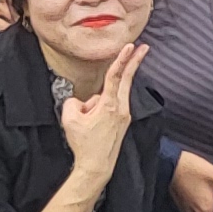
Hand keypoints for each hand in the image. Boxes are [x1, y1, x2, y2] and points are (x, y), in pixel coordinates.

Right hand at [59, 42, 145, 175]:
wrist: (97, 166)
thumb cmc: (83, 143)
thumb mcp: (69, 119)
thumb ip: (74, 102)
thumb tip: (84, 102)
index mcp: (110, 105)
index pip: (115, 76)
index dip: (121, 59)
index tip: (129, 46)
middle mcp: (122, 109)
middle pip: (127, 79)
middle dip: (134, 61)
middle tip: (143, 46)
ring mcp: (125, 116)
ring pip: (112, 96)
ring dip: (98, 102)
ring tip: (87, 124)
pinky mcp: (123, 122)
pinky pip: (111, 107)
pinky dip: (100, 110)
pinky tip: (93, 126)